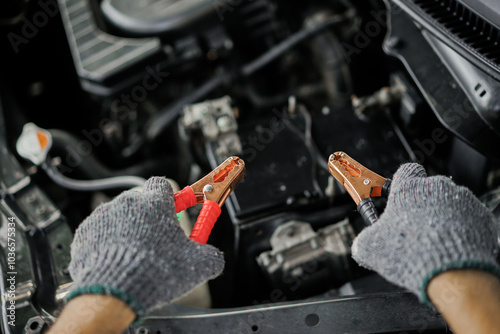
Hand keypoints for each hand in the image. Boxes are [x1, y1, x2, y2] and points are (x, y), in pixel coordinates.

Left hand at [67, 177, 224, 318]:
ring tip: (137, 257)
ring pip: (121, 219)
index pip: (162, 185)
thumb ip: (212, 255)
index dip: (170, 198)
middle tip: (159, 241)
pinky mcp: (85, 233)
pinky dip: (109, 244)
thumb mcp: (198, 265)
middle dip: (150, 220)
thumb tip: (214, 257)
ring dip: (129, 232)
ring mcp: (103, 217)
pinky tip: (120, 262)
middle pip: (142, 203)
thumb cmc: (152, 273)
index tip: (176, 208)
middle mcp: (128, 203)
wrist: (112, 294)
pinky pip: (101, 233)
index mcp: (155, 203)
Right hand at [352, 163, 499, 303]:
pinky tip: (450, 247)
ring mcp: (463, 201)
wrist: (453, 275)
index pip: (406, 171)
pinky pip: (468, 219)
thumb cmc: (413, 255)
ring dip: (442, 218)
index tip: (398, 196)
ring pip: (449, 204)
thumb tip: (361, 244)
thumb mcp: (370, 248)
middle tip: (413, 228)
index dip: (402, 184)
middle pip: (428, 190)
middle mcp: (437, 188)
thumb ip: (363, 239)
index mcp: (409, 188)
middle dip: (422, 206)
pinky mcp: (481, 217)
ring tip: (433, 242)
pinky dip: (461, 230)